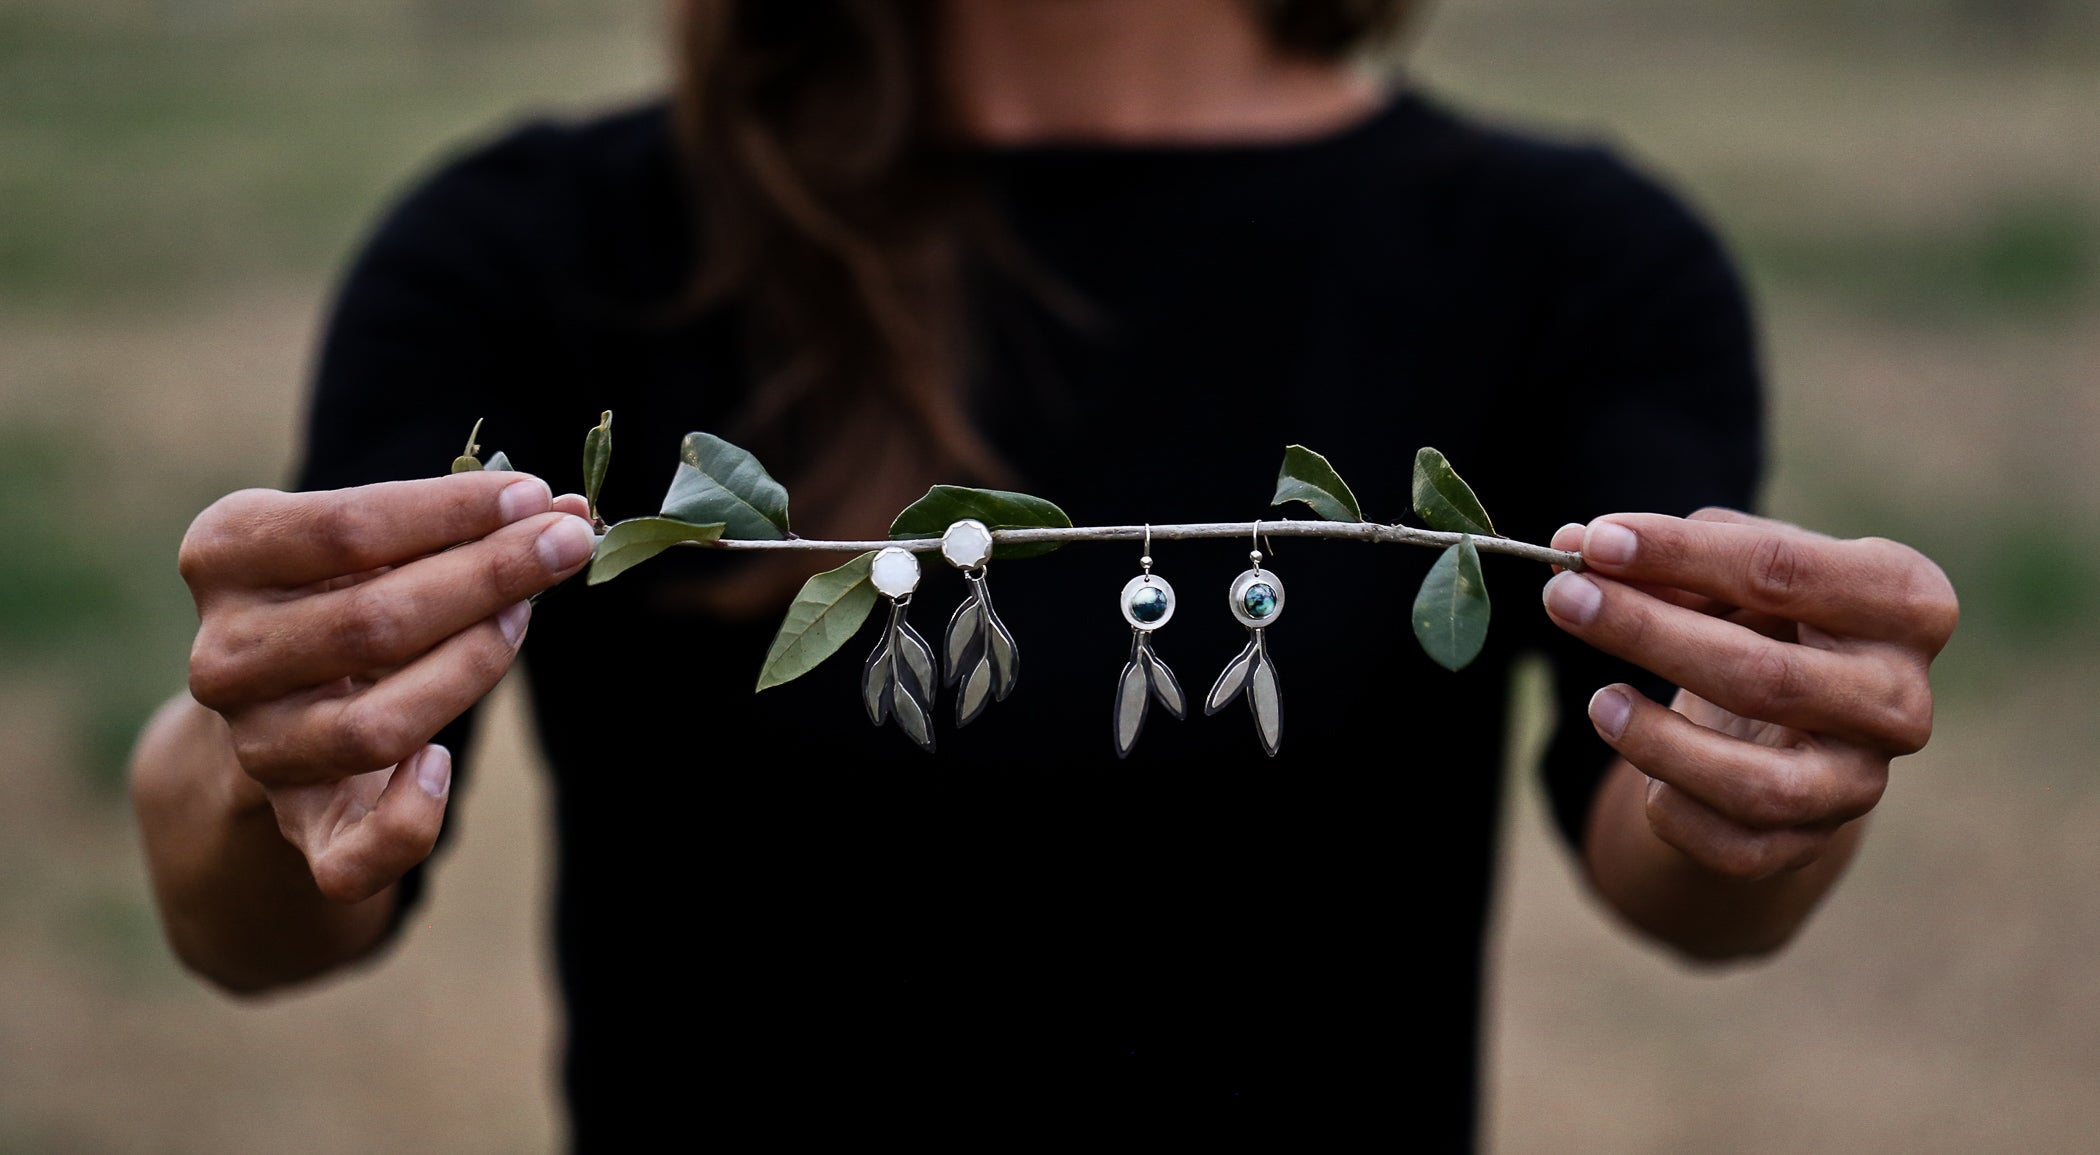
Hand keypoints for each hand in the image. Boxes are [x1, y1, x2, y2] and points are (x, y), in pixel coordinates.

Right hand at [179, 471, 594, 901]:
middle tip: (565, 546)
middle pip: (372, 623)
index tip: (534, 497)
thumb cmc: (346, 592)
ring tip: (521, 619)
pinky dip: (411, 818)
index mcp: (225, 556)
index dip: (452, 512)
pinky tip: (445, 765)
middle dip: (488, 578)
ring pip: (376, 727)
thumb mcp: (375, 542)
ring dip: (472, 667)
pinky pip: (353, 854)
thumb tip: (567, 510)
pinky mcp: (299, 828)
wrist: (284, 705)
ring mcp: (256, 748)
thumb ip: (457, 525)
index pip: (345, 528)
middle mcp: (225, 657)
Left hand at [1541, 508, 1957, 881]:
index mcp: (1904, 603)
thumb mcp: (1736, 571)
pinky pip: (1734, 845)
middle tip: (1565, 597)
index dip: (1681, 554)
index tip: (1596, 541)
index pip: (1783, 573)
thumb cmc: (1769, 616)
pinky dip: (1672, 807)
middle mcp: (1899, 698)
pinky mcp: (1812, 841)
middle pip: (1763, 677)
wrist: (1802, 715)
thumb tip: (1576, 545)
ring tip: (1598, 700)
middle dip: (1648, 633)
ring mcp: (1862, 780)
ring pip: (1758, 784)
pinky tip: (1637, 766)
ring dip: (1659, 742)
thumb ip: (1669, 559)